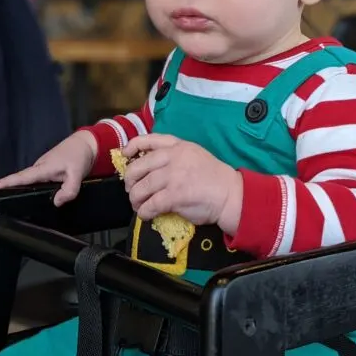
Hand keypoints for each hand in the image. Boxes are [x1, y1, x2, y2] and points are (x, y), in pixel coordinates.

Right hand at [0, 131, 96, 206]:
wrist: (85, 144)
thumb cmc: (79, 156)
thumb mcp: (77, 174)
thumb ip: (69, 190)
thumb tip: (56, 202)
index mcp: (43, 168)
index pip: (21, 177)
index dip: (6, 183)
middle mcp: (39, 168)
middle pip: (21, 180)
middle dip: (8, 189)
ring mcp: (42, 169)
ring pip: (29, 181)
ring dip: (19, 189)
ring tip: (8, 203)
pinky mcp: (46, 171)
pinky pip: (36, 181)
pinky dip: (31, 187)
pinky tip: (28, 197)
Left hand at [122, 134, 242, 232]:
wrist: (230, 194)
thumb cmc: (213, 177)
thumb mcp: (194, 155)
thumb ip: (174, 156)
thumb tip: (149, 168)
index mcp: (178, 146)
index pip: (148, 140)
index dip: (132, 147)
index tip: (125, 156)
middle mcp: (173, 157)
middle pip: (138, 167)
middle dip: (130, 181)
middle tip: (132, 190)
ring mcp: (173, 176)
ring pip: (141, 188)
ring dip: (135, 200)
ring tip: (138, 206)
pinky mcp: (174, 196)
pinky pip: (150, 205)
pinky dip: (144, 212)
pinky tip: (146, 215)